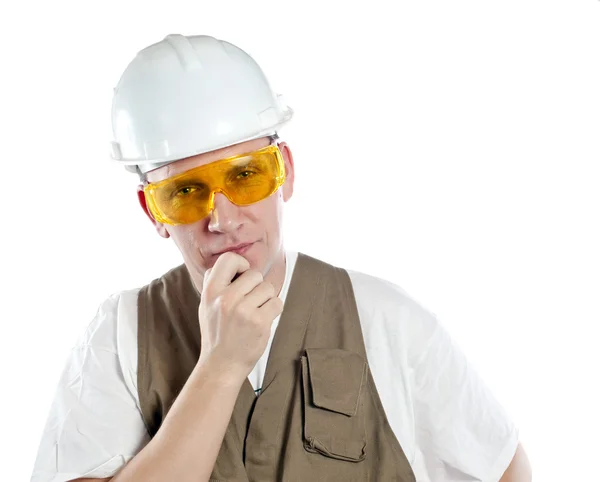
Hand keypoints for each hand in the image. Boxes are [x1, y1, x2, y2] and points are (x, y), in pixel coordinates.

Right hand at [193, 252, 283, 380]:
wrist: (221, 365)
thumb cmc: (217, 333)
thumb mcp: (206, 305)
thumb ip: (217, 283)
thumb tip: (234, 262)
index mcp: (211, 292)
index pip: (229, 259)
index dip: (241, 265)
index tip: (242, 278)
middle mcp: (226, 299)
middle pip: (255, 275)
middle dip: (256, 287)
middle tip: (249, 303)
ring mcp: (243, 311)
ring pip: (268, 288)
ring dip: (266, 299)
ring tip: (254, 313)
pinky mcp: (259, 322)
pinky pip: (277, 303)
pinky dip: (274, 310)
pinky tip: (262, 320)